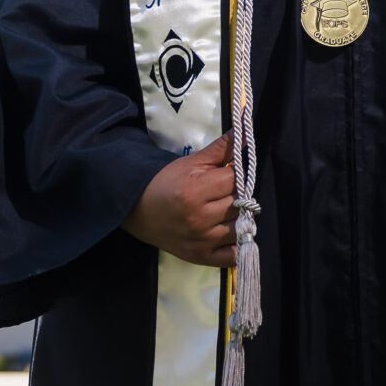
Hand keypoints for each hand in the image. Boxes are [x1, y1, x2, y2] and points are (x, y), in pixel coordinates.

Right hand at [124, 133, 240, 267]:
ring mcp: (201, 240)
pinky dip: (236, 244)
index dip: (235, 174)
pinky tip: (227, 231)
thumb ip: (222, 148)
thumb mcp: (192, 163)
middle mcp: (199, 218)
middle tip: (224, 192)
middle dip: (237, 194)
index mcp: (195, 191)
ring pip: (241, 226)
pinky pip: (232, 255)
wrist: (138, 210)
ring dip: (238, 217)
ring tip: (224, 209)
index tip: (227, 174)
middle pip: (240, 203)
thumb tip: (246, 128)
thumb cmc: (167, 183)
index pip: (235, 179)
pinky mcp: (201, 257)